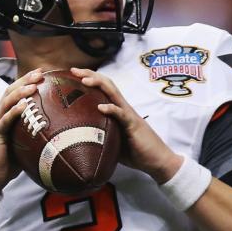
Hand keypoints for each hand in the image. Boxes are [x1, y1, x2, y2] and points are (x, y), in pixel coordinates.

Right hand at [0, 68, 43, 192]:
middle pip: (10, 92)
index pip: (15, 93)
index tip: (42, 73)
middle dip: (25, 80)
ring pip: (6, 102)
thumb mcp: (24, 144)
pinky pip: (5, 121)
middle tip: (40, 72)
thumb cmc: (8, 162)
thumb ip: (34, 134)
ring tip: (33, 85)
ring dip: (20, 92)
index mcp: (5, 116)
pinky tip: (24, 105)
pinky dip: (14, 111)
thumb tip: (59, 131)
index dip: (27, 81)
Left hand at [70, 67, 182, 182]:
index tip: (73, 73)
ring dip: (99, 85)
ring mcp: (129, 115)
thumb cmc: (136, 152)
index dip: (90, 77)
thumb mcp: (113, 141)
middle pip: (107, 84)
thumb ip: (100, 136)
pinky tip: (101, 107)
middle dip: (90, 75)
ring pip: (113, 94)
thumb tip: (80, 140)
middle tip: (74, 70)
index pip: (104, 88)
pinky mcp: (133, 125)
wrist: (158, 160)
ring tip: (84, 81)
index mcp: (118, 110)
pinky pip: (122, 115)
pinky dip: (112, 109)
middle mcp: (123, 108)